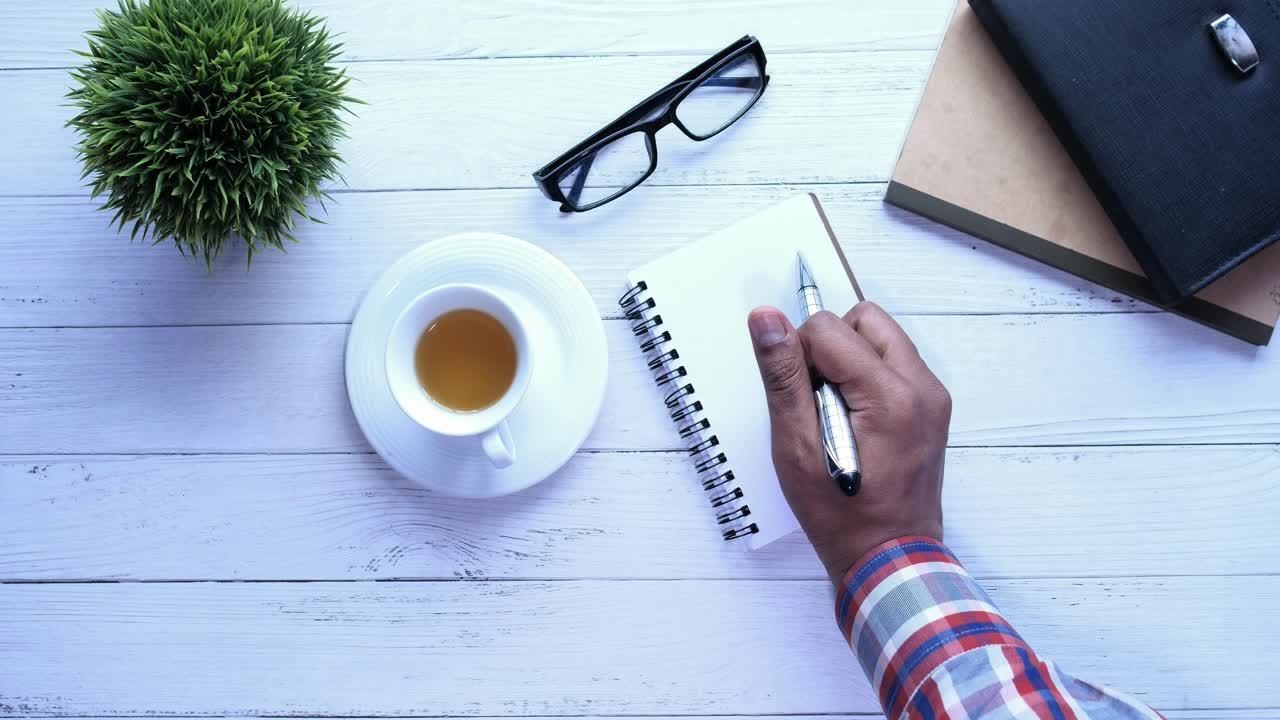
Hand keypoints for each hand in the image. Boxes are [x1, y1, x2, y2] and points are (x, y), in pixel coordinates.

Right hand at [747, 302, 949, 583]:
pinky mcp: (932, 406)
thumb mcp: (796, 448)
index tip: (799, 401)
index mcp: (890, 395)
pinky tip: (854, 418)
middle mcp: (922, 386)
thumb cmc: (840, 514)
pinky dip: (867, 376)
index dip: (799, 356)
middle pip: (863, 320)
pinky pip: (894, 362)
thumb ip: (783, 377)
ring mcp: (933, 396)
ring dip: (849, 359)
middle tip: (816, 401)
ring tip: (836, 412)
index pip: (828, 328)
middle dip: (829, 348)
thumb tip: (766, 319)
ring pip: (880, 336)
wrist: (889, 558)